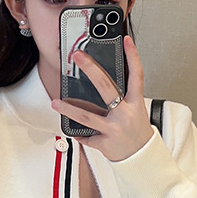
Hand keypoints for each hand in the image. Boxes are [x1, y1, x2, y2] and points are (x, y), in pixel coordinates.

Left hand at [51, 35, 153, 161]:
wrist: (141, 157)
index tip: (125, 40)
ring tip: (55, 102)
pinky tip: (72, 130)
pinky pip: (86, 136)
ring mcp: (114, 129)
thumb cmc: (136, 131)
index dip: (132, 56)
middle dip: (91, 69)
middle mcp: (125, 114)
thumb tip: (100, 79)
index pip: (136, 75)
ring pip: (87, 117)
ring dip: (68, 109)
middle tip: (78, 56)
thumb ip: (122, 97)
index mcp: (135, 103)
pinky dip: (78, 134)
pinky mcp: (104, 143)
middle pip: (106, 87)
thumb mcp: (135, 110)